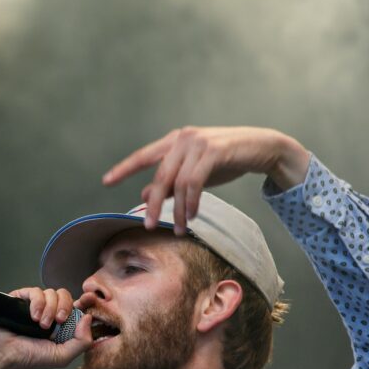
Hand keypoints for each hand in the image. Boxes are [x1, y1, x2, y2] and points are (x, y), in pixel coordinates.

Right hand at [0, 287, 93, 368]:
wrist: (0, 353)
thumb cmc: (27, 358)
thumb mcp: (61, 356)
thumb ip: (81, 341)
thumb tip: (88, 318)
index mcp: (60, 326)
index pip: (76, 307)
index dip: (83, 303)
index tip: (87, 302)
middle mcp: (48, 313)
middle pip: (65, 296)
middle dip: (65, 307)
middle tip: (58, 321)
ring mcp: (34, 305)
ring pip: (52, 292)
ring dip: (49, 308)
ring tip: (40, 324)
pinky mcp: (21, 298)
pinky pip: (35, 291)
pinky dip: (37, 303)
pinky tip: (32, 317)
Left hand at [101, 126, 308, 235]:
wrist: (262, 147)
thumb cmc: (226, 160)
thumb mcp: (194, 172)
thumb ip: (171, 182)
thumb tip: (143, 195)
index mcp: (174, 141)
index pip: (143, 156)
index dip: (124, 169)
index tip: (106, 182)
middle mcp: (183, 139)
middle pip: (159, 176)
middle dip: (153, 205)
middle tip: (148, 226)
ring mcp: (198, 144)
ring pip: (177, 183)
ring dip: (177, 210)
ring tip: (178, 228)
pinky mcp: (214, 152)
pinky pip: (195, 182)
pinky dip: (191, 202)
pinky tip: (191, 216)